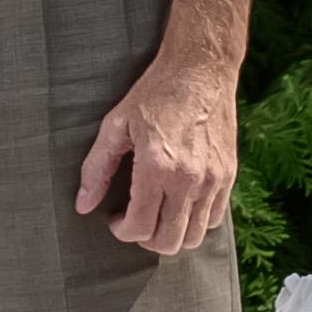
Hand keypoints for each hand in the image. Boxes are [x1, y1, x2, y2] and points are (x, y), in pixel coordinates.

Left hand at [76, 46, 239, 255]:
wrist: (201, 70)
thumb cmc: (155, 93)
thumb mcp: (116, 124)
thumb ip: (97, 167)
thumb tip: (83, 205)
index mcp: (157, 166)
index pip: (140, 227)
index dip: (122, 231)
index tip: (115, 219)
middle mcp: (189, 179)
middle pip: (168, 241)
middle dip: (145, 239)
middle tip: (134, 219)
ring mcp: (213, 180)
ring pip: (194, 237)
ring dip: (171, 234)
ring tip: (157, 213)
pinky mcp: (228, 175)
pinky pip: (213, 219)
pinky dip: (194, 221)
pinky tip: (178, 201)